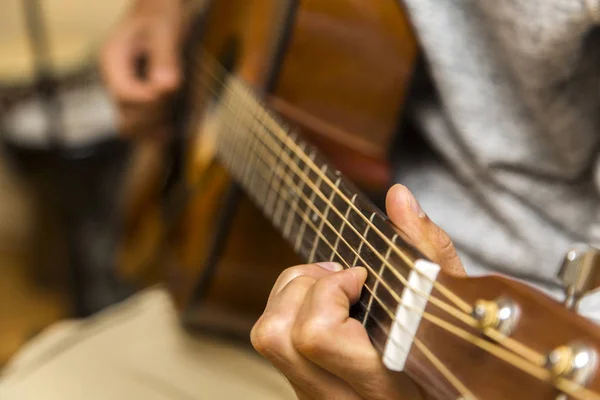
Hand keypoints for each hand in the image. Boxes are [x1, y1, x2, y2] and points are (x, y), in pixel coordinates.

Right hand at [100, 0, 183, 136]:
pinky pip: (142, 126)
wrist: (160, 13)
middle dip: (152, 118)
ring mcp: (125, 93)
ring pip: (133, 127)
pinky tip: (172, 129)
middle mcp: (115, 80)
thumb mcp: (165, 30)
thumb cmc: (161, 15)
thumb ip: (166, 57)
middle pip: (126, 117)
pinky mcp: (138, 100)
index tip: (170, 92)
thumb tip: (168, 86)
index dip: (149, 100)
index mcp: (113, 60)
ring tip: (174, 124)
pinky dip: (156, 131)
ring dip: (154, 129)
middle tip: (174, 105)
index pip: (124, 94)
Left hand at [251, 184, 465, 398]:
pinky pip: (275, 343)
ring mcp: (321, 396)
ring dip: (290, 295)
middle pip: (279, 337)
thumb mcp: (451, 299)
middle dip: (302, 286)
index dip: (330, 292)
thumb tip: (398, 196)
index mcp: (388, 381)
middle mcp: (347, 397)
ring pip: (269, 339)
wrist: (451, 390)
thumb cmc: (453, 346)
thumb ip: (426, 247)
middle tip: (337, 276)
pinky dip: (289, 308)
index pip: (317, 336)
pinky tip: (324, 304)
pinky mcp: (308, 388)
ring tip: (329, 286)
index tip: (360, 276)